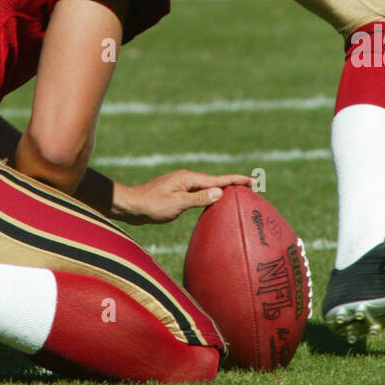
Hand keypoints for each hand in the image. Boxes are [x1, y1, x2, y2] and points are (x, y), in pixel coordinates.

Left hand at [114, 170, 253, 224]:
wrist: (130, 205)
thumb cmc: (151, 205)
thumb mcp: (176, 204)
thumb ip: (198, 199)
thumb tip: (220, 193)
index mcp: (189, 179)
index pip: (218, 179)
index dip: (236, 180)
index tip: (253, 180)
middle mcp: (187, 178)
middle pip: (215, 180)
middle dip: (233, 183)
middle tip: (253, 187)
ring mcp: (182, 185)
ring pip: (208, 186)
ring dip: (223, 189)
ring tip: (238, 193)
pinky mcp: (178, 192)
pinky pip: (200, 193)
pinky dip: (212, 195)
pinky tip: (214, 202)